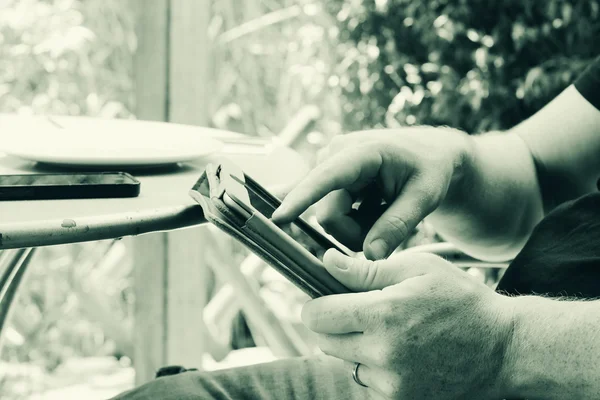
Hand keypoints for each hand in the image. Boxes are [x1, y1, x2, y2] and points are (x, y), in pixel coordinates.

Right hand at [272, 127, 472, 259]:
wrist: (428, 154)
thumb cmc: (429, 170)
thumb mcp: (425, 197)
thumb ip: (397, 225)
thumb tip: (370, 255)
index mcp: (361, 151)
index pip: (326, 179)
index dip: (301, 199)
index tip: (278, 218)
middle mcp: (334, 156)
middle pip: (329, 216)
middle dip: (357, 232)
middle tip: (390, 224)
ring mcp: (328, 169)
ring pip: (330, 221)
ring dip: (358, 227)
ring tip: (384, 210)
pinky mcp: (327, 182)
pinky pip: (328, 214)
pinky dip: (348, 222)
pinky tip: (343, 210)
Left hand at [301, 250, 514, 398]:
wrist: (504, 349)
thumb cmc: (462, 300)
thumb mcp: (418, 269)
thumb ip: (366, 269)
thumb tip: (326, 261)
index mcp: (383, 314)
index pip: (318, 316)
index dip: (314, 304)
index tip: (323, 297)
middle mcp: (382, 353)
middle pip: (325, 341)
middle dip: (335, 323)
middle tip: (362, 310)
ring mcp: (392, 383)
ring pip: (346, 362)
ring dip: (355, 347)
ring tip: (391, 331)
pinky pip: (368, 382)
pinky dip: (374, 367)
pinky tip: (402, 352)